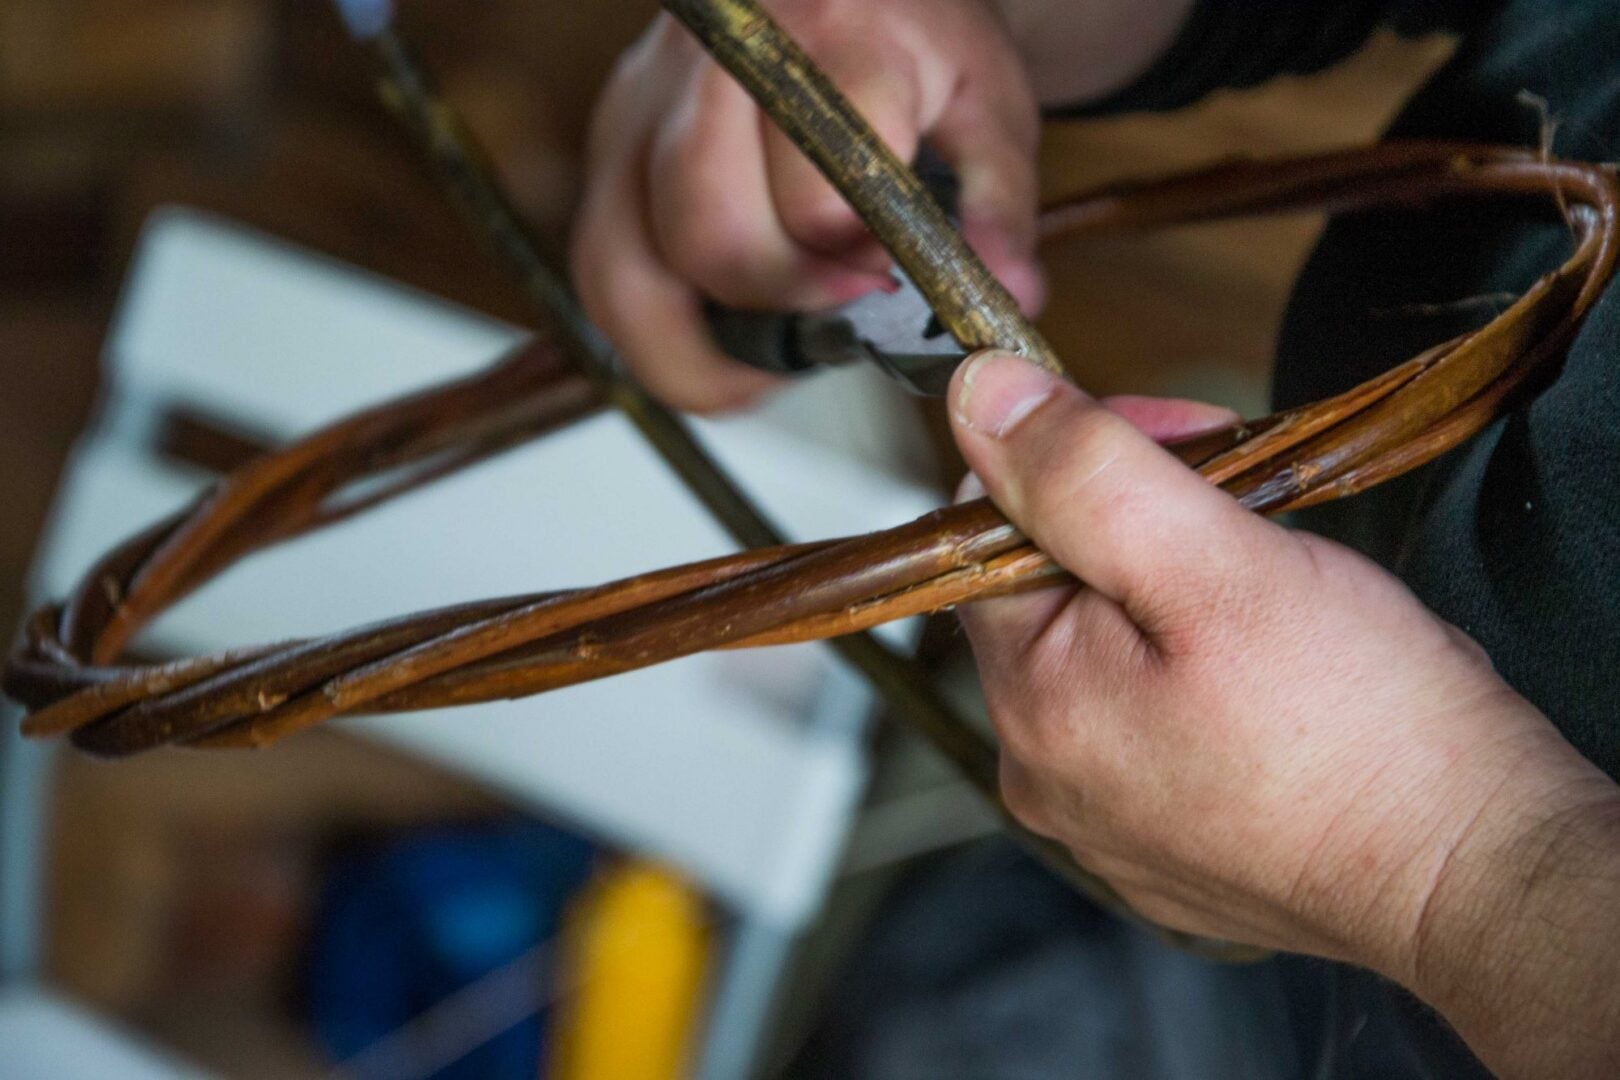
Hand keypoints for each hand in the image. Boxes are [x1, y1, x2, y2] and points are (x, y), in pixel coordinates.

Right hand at [572, 0, 1043, 411]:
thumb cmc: (915, 39)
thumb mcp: (986, 104)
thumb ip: (997, 205)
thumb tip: (1008, 298)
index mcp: (822, 32)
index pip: (813, 193)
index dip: (853, 265)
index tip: (887, 280)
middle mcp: (711, 66)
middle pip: (708, 235)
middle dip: (781, 303)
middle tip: (841, 308)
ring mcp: (642, 104)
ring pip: (628, 266)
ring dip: (704, 341)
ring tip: (773, 360)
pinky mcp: (611, 142)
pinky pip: (600, 271)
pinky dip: (652, 334)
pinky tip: (720, 344)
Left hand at [947, 349, 1617, 997]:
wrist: (1476, 872)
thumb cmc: (1361, 729)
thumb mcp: (1214, 563)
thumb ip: (1083, 475)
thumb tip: (981, 398)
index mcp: (1031, 704)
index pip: (995, 530)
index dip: (1080, 458)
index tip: (1180, 439)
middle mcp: (1044, 772)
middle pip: (1050, 588)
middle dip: (1136, 520)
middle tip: (1244, 508)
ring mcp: (1104, 815)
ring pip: (1107, 648)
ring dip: (1175, 590)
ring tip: (1271, 589)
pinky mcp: (1166, 837)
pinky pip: (1152, 716)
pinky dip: (1200, 669)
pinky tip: (1273, 667)